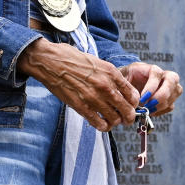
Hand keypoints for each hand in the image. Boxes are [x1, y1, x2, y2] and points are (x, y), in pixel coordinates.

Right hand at [18, 38, 139, 131]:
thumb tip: (120, 88)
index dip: (134, 103)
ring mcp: (93, 97)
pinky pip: (99, 123)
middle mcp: (105, 85)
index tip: (131, 105)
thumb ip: (109, 75)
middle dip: (129, 117)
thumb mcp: (97, 62)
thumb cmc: (71, 58)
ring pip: (114, 119)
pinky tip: (101, 123)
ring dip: (115, 122)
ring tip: (112, 120)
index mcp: (110, 72)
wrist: (50, 61)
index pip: (133, 94)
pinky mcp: (80, 106)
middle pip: (127, 109)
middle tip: (126, 118)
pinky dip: (103, 126)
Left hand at [120, 62, 182, 116]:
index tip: (142, 98)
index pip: (157, 73)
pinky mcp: (170, 97)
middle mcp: (163, 74)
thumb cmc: (126, 80)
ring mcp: (170, 86)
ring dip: (161, 105)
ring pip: (175, 93)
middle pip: (172, 79)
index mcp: (150, 68)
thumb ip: (124, 85)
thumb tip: (128, 98)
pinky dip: (161, 111)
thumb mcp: (122, 78)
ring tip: (147, 110)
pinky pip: (170, 105)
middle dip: (162, 95)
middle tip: (149, 105)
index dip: (151, 86)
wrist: (129, 85)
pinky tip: (150, 111)